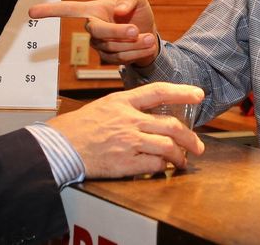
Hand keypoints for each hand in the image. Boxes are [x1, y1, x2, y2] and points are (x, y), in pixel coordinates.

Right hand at [29, 0, 158, 66]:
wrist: (150, 35)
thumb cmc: (139, 13)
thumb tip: (118, 11)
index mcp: (93, 10)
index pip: (68, 9)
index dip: (51, 10)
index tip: (32, 12)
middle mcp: (92, 28)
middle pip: (98, 31)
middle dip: (117, 32)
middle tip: (135, 30)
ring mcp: (99, 45)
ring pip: (112, 47)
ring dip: (134, 43)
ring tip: (148, 37)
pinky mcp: (108, 59)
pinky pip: (120, 58)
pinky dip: (137, 51)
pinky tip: (146, 44)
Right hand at [47, 82, 205, 177]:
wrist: (61, 146)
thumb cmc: (79, 127)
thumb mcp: (104, 106)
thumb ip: (127, 107)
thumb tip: (149, 113)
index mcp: (123, 102)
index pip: (159, 91)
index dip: (182, 92)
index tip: (198, 94)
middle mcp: (129, 119)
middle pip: (171, 125)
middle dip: (190, 137)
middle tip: (197, 145)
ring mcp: (129, 141)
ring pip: (168, 146)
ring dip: (180, 155)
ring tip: (183, 160)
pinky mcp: (126, 162)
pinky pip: (155, 164)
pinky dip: (163, 167)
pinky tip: (163, 167)